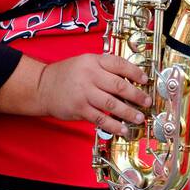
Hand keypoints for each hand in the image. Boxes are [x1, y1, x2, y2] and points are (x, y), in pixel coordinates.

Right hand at [37, 54, 151, 136]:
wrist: (42, 87)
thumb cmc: (67, 75)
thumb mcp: (85, 63)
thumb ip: (104, 68)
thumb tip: (129, 81)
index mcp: (93, 61)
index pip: (119, 64)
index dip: (135, 72)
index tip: (146, 80)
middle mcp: (89, 75)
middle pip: (119, 86)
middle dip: (136, 95)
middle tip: (147, 102)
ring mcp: (84, 93)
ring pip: (112, 104)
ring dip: (128, 112)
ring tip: (139, 118)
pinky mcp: (79, 109)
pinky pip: (101, 118)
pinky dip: (114, 125)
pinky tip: (123, 129)